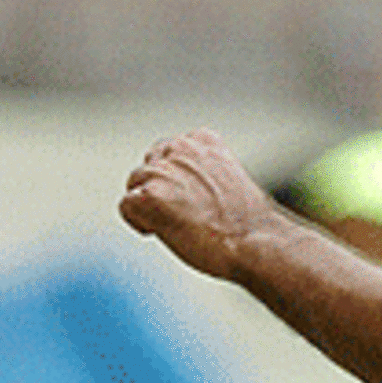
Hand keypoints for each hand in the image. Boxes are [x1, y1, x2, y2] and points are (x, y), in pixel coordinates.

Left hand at [119, 129, 278, 278]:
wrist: (255, 242)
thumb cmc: (248, 224)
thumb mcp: (229, 182)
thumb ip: (202, 175)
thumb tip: (185, 191)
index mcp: (202, 140)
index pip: (169, 151)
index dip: (175, 180)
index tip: (191, 201)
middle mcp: (179, 148)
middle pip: (149, 166)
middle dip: (159, 190)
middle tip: (182, 217)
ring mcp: (162, 171)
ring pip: (135, 183)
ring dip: (149, 206)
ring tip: (177, 226)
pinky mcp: (150, 196)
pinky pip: (126, 206)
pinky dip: (139, 223)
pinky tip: (161, 232)